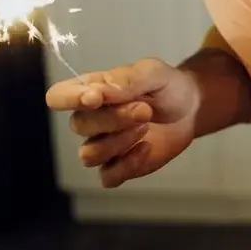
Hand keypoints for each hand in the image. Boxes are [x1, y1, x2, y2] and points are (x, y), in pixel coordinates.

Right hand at [45, 57, 199, 187]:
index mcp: (92, 91)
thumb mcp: (153, 72)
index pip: (58, 96)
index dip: (68, 99)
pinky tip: (146, 148)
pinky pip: (108, 177)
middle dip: (113, 118)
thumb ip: (127, 79)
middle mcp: (91, 120)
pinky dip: (128, 165)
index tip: (95, 98)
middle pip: (78, 126)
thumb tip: (98, 92)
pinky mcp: (120, 166)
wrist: (192, 108)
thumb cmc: (166, 85)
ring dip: (118, 142)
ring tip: (146, 126)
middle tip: (145, 110)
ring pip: (89, 155)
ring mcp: (104, 145)